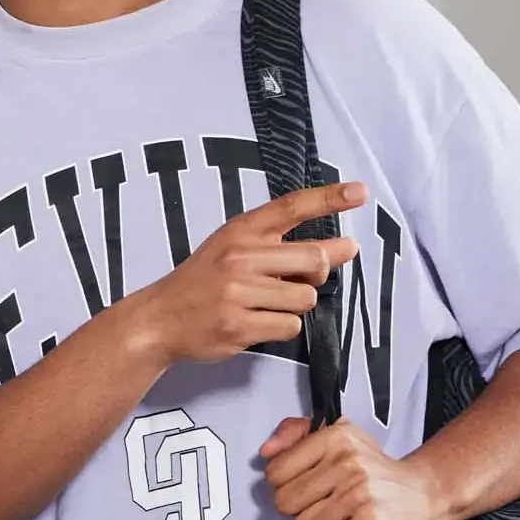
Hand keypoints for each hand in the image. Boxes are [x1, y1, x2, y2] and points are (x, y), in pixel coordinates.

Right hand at [120, 182, 364, 366]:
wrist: (159, 318)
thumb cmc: (204, 282)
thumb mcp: (236, 250)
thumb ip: (287, 247)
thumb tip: (346, 248)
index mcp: (241, 231)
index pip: (291, 207)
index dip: (329, 198)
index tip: (359, 192)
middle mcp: (240, 256)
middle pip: (314, 258)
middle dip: (318, 273)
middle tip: (301, 279)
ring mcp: (238, 291)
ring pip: (304, 298)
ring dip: (294, 306)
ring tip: (265, 305)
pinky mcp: (238, 324)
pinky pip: (289, 326)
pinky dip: (281, 327)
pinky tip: (257, 322)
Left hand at [259, 416, 450, 519]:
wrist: (423, 494)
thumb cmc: (371, 466)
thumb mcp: (337, 436)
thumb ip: (296, 433)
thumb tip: (265, 451)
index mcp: (335, 439)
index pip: (276, 472)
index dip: (283, 484)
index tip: (303, 484)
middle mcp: (347, 465)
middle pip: (285, 503)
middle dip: (297, 509)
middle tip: (319, 504)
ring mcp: (358, 497)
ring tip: (335, 518)